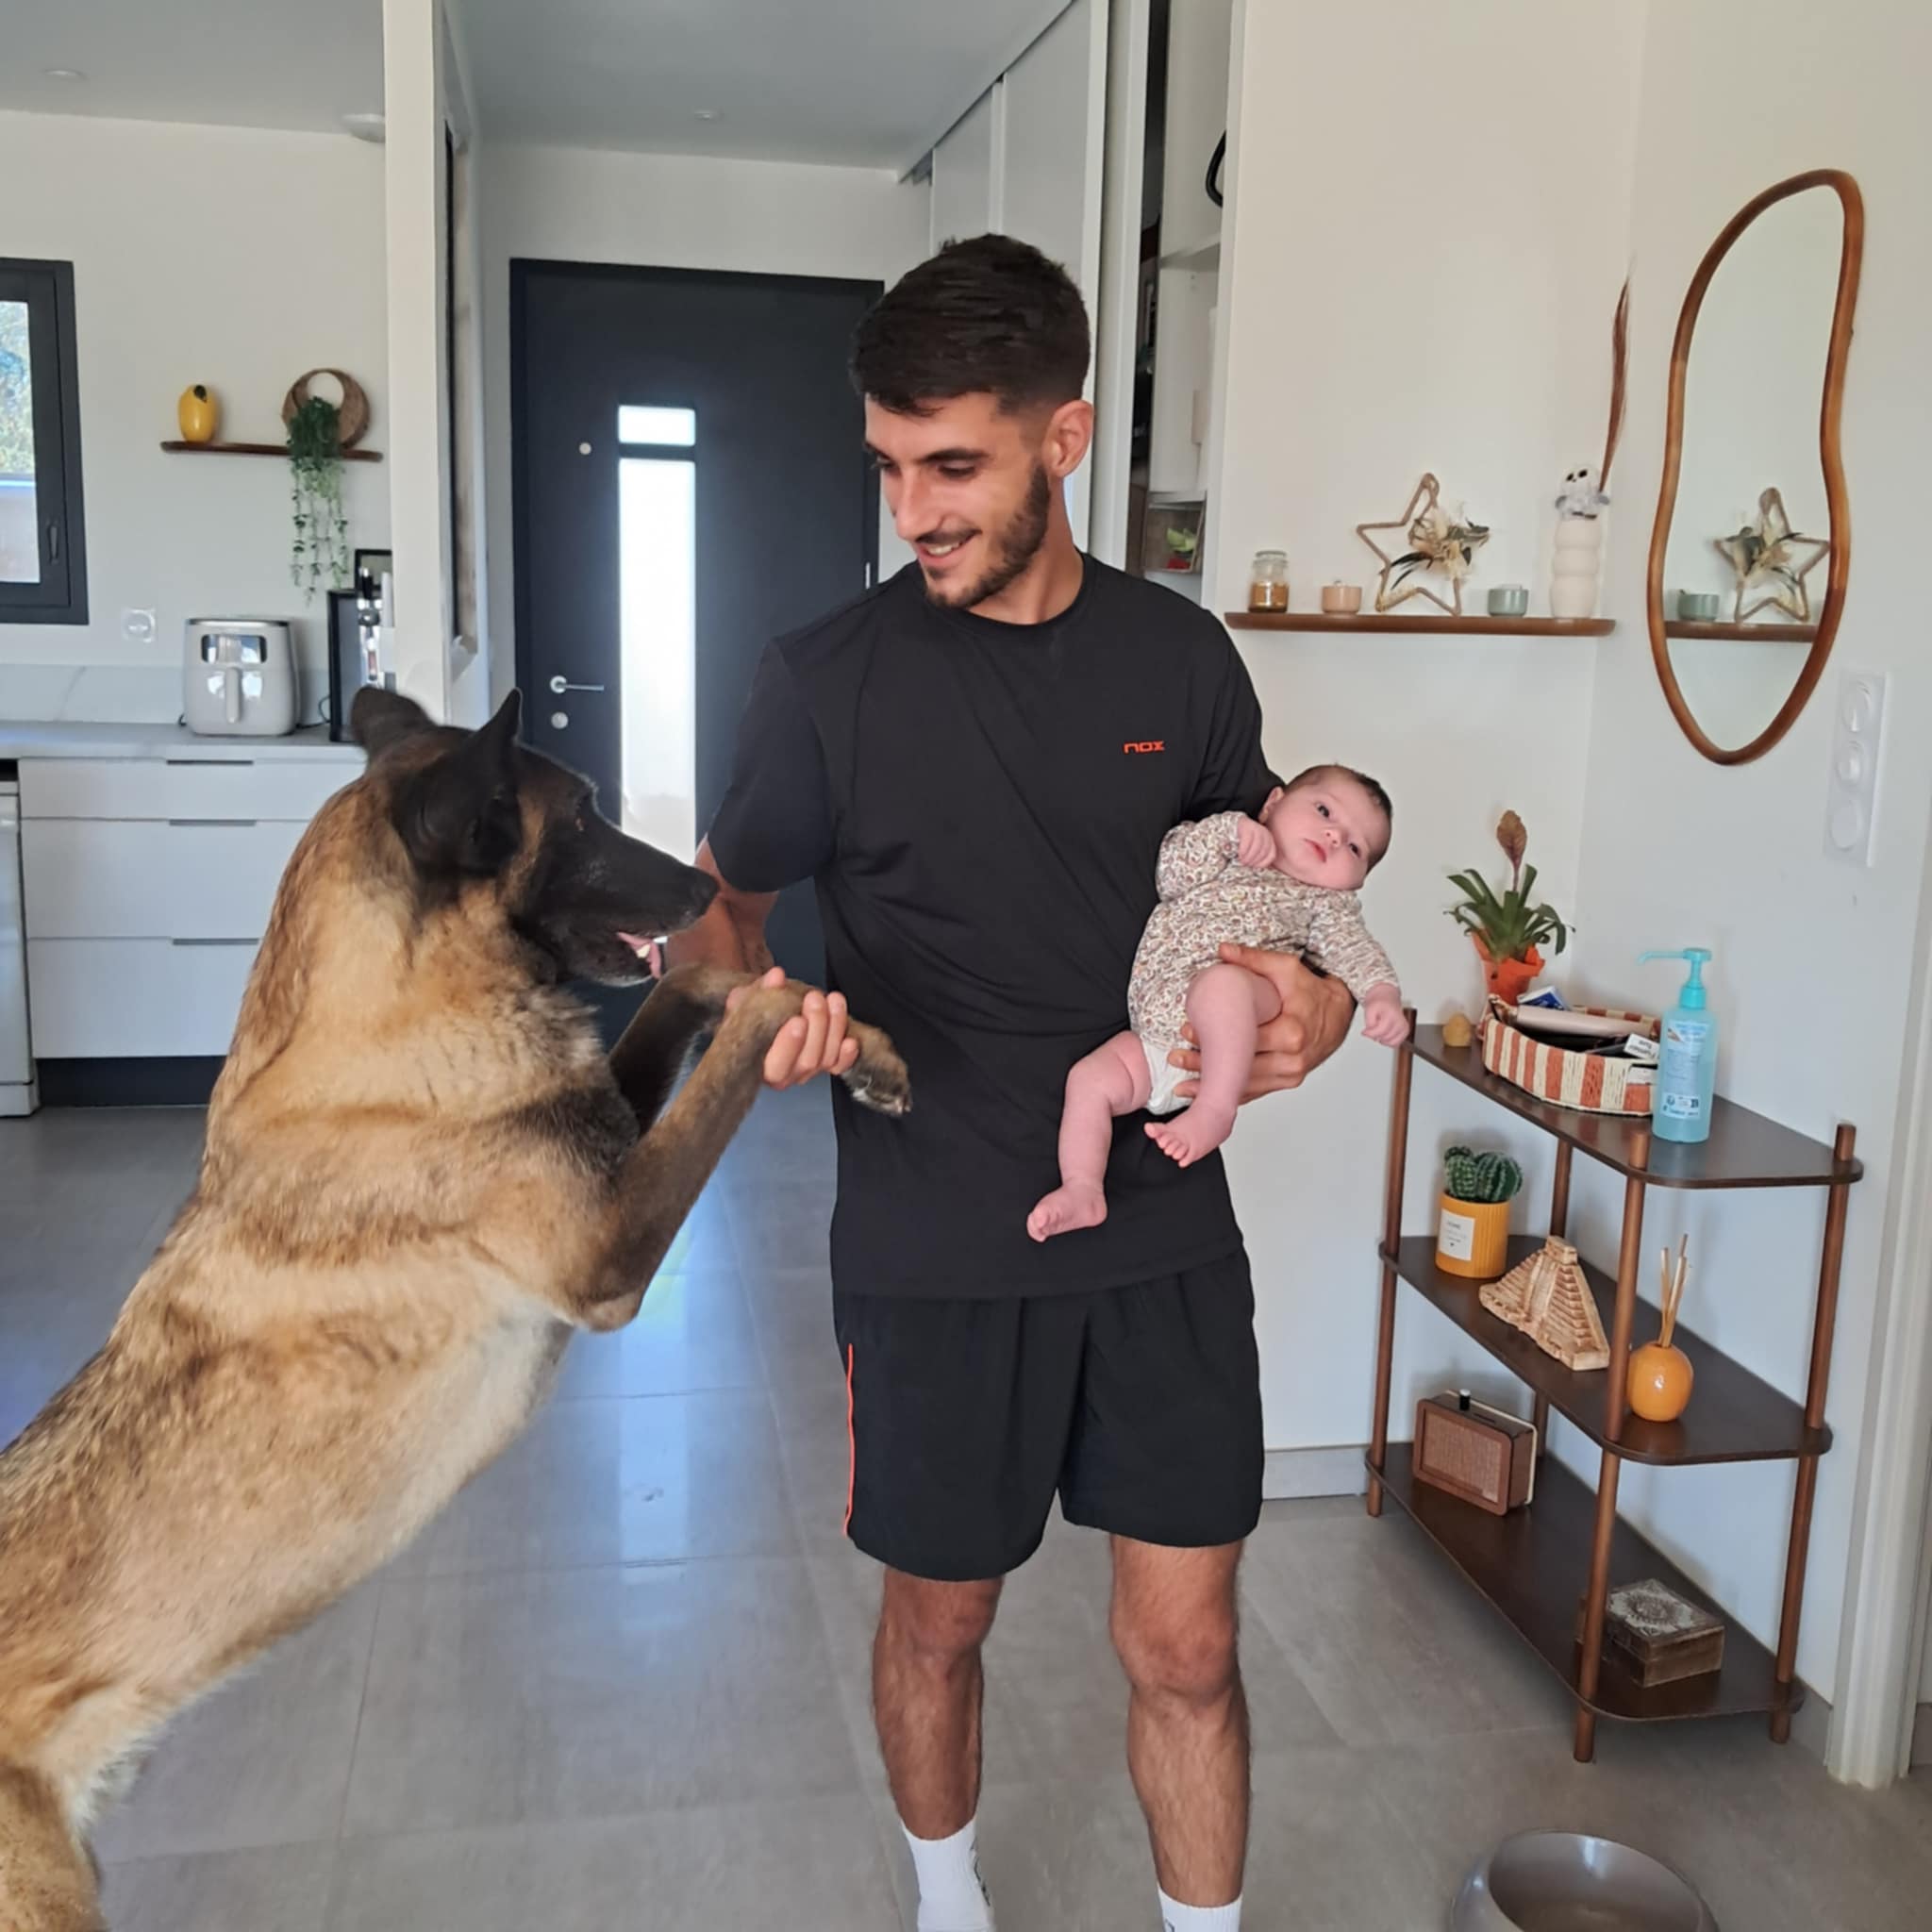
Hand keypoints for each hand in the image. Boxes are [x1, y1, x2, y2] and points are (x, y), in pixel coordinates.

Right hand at [726, 967, 859, 1089]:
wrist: (764, 1018)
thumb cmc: (753, 1015)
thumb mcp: (747, 1000)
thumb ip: (759, 990)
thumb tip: (776, 977)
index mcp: (760, 1066)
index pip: (775, 1066)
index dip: (789, 1045)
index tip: (798, 1020)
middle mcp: (784, 1075)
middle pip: (807, 1060)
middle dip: (816, 1026)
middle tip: (814, 999)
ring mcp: (806, 1072)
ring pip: (826, 1058)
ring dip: (834, 1027)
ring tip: (833, 1000)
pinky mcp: (824, 1066)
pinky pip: (839, 1065)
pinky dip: (847, 1055)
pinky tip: (850, 1040)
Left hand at [1170, 945, 1354, 1101]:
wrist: (1338, 1014)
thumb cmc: (1312, 992)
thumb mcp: (1286, 969)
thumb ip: (1253, 960)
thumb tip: (1222, 950)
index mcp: (1292, 1031)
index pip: (1245, 1038)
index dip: (1214, 1038)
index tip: (1188, 1031)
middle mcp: (1293, 1058)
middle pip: (1242, 1066)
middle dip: (1206, 1064)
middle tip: (1177, 1057)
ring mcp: (1291, 1073)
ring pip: (1246, 1084)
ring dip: (1214, 1085)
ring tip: (1183, 1083)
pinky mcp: (1288, 1081)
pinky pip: (1256, 1092)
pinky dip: (1230, 1094)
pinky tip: (1207, 1095)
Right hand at [1235, 815, 1276, 869]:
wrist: (1236, 824)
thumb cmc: (1244, 840)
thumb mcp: (1253, 848)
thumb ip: (1257, 856)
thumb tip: (1257, 870)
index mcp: (1270, 841)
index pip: (1271, 855)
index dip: (1263, 863)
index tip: (1254, 867)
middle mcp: (1266, 834)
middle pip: (1263, 852)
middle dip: (1254, 861)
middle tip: (1245, 865)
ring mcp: (1257, 830)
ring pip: (1256, 848)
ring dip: (1248, 857)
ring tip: (1242, 861)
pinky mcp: (1248, 828)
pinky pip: (1247, 842)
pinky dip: (1243, 851)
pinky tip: (1240, 854)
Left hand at [1360, 984, 1408, 1045]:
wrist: (1387, 998)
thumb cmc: (1379, 1003)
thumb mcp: (1369, 1009)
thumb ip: (1369, 1023)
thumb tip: (1370, 1033)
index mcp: (1392, 1015)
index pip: (1381, 1031)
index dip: (1370, 1033)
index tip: (1364, 1032)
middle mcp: (1400, 1022)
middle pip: (1385, 1038)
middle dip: (1376, 1035)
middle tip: (1374, 1026)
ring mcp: (1404, 1027)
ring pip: (1391, 1043)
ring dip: (1382, 1039)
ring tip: (1380, 1029)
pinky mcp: (1405, 1031)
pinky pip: (1396, 1043)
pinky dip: (1389, 1041)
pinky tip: (1385, 1034)